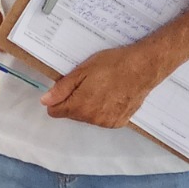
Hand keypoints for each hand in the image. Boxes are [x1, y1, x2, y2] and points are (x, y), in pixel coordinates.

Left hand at [40, 43, 172, 127]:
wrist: (143, 68)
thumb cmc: (112, 65)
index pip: (55, 111)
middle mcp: (92, 119)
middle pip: (72, 114)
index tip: (66, 87)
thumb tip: (45, 101)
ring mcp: (107, 122)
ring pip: (87, 117)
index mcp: (80, 106)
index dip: (57, 98)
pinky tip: (112, 95)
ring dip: (89, 106)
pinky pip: (103, 119)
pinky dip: (104, 109)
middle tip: (88, 83)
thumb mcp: (82, 71)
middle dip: (75, 101)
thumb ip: (62, 89)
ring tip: (102, 87)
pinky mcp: (119, 122)